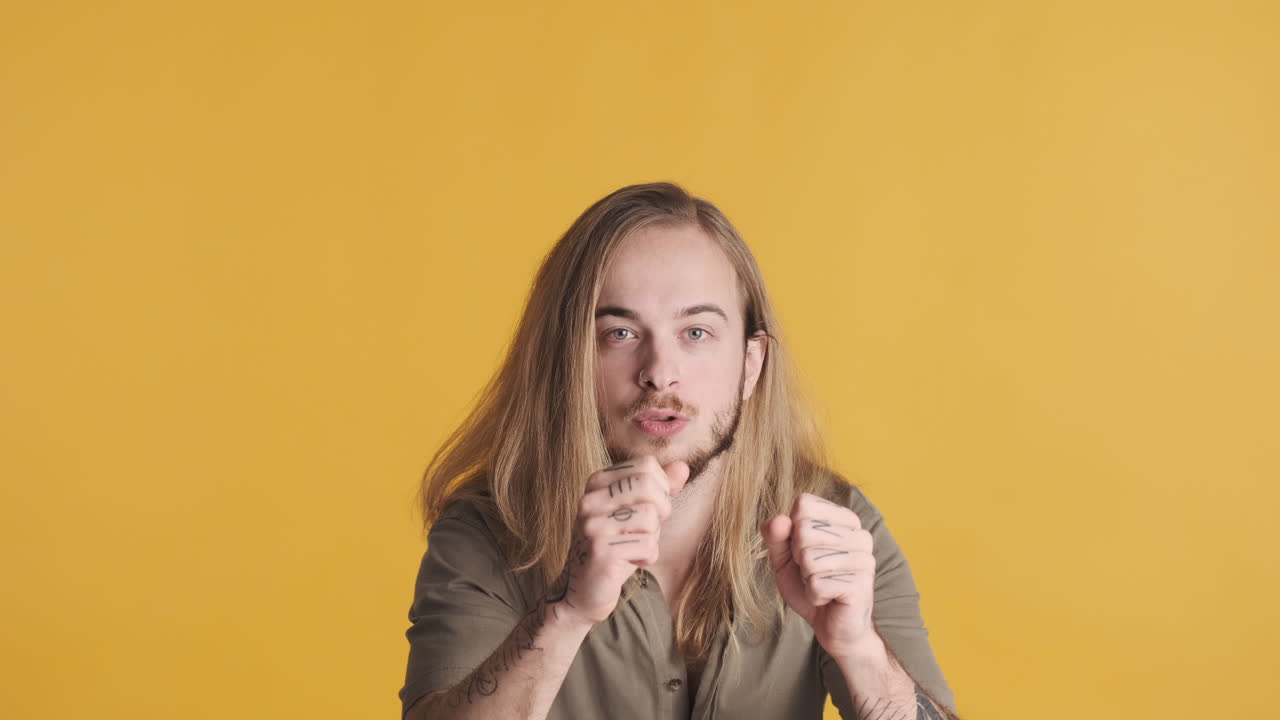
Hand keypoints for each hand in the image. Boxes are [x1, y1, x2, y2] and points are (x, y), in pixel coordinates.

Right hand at [548, 455, 688, 624]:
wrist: (587, 589)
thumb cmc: (618, 546)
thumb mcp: (639, 511)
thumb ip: (660, 487)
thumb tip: (683, 466)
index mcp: (597, 483)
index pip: (646, 465)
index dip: (661, 487)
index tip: (651, 508)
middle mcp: (590, 500)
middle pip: (648, 485)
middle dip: (661, 510)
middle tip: (648, 529)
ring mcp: (592, 525)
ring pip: (650, 517)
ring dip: (652, 537)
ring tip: (634, 546)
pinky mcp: (601, 551)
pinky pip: (648, 545)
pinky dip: (648, 557)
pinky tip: (630, 561)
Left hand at [762, 493, 876, 661]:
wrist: (832, 626)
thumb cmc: (810, 586)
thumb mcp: (784, 558)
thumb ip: (776, 535)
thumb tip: (779, 519)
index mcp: (844, 519)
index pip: (804, 504)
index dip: (793, 530)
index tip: (804, 550)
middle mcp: (860, 534)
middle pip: (804, 530)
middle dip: (798, 558)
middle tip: (813, 572)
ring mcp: (864, 559)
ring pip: (809, 559)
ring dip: (807, 578)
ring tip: (822, 584)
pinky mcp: (861, 584)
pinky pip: (816, 584)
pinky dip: (814, 595)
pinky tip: (829, 598)